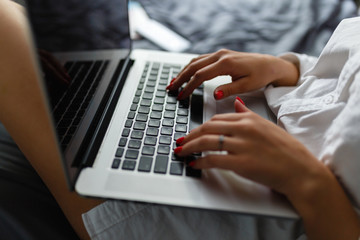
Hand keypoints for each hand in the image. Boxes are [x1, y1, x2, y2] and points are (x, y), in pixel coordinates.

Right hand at [167, 49, 298, 99]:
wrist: (270, 64)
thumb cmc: (260, 75)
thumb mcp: (247, 85)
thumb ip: (229, 90)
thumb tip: (214, 94)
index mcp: (226, 63)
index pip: (201, 75)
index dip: (188, 86)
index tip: (181, 96)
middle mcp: (220, 56)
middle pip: (193, 66)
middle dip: (180, 78)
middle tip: (170, 88)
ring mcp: (220, 54)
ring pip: (195, 61)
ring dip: (183, 71)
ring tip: (174, 82)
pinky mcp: (221, 55)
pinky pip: (201, 59)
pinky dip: (191, 67)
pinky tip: (186, 73)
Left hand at [175, 97, 322, 196]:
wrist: (300, 169)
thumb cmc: (285, 149)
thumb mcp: (265, 125)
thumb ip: (247, 114)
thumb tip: (235, 103)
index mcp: (248, 119)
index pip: (216, 119)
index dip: (200, 126)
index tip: (192, 132)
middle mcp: (243, 129)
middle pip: (207, 128)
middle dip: (190, 136)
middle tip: (180, 141)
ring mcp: (242, 145)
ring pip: (206, 142)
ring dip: (190, 148)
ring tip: (181, 152)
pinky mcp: (241, 163)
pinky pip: (214, 160)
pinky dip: (201, 162)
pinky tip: (194, 165)